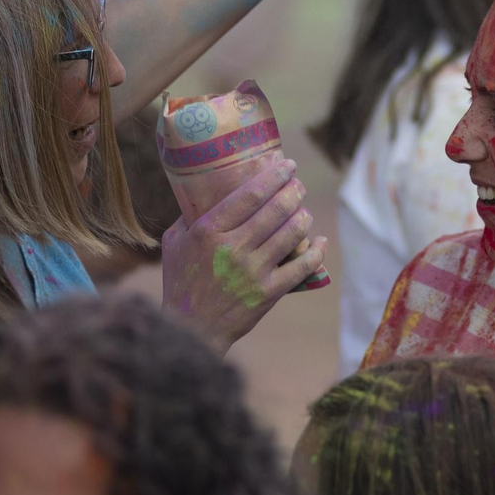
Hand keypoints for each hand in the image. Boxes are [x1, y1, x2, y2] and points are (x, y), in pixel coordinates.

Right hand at [159, 158, 327, 354]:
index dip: (274, 175)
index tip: (287, 165)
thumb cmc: (181, 282)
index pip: (251, 194)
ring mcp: (253, 271)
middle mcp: (233, 247)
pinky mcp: (269, 292)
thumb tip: (206, 190)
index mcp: (209, 231)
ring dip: (304, 217)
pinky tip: (319, 241)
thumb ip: (190, 217)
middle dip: (294, 191)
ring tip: (304, 211)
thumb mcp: (175, 243)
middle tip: (298, 185)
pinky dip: (315, 251)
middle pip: (277, 209)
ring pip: (292, 233)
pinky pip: (302, 266)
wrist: (191, 329)